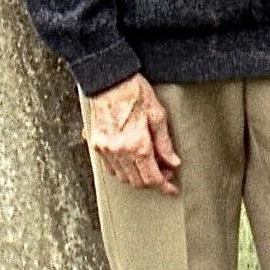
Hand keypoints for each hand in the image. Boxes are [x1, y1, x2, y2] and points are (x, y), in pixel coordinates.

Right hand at [84, 72, 180, 196]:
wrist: (109, 80)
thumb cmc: (134, 92)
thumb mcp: (158, 115)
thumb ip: (165, 143)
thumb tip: (172, 161)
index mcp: (137, 144)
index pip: (152, 177)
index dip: (164, 187)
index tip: (171, 189)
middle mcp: (119, 150)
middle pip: (137, 182)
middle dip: (153, 181)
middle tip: (165, 171)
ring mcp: (105, 149)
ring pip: (123, 177)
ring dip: (138, 177)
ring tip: (150, 164)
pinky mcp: (97, 144)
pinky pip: (110, 168)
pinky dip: (123, 170)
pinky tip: (132, 161)